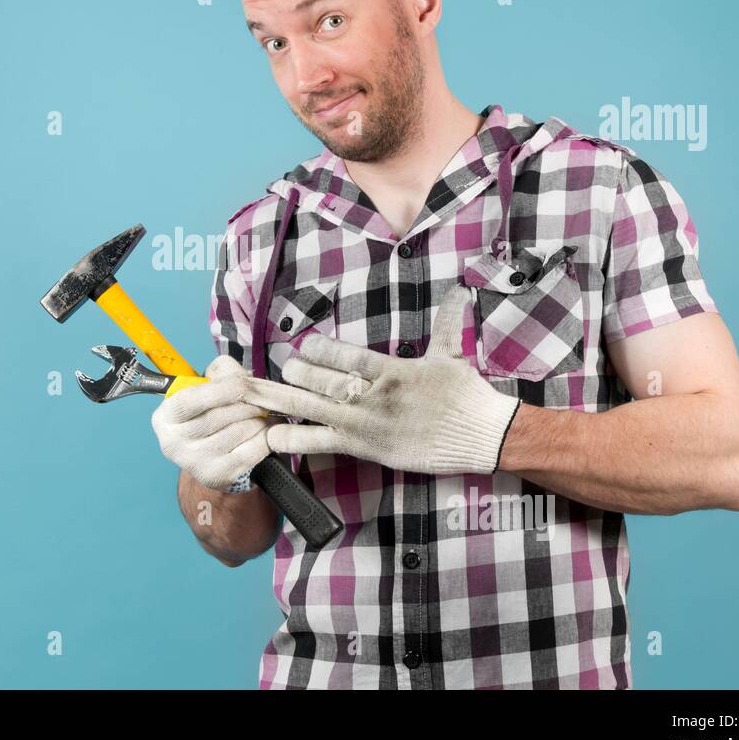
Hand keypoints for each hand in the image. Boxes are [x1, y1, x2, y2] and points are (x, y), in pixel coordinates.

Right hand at [151, 355, 271, 490]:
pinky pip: (252, 450)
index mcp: (165, 417)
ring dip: (258, 420)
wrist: (210, 458)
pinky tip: (264, 432)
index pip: (191, 400)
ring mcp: (194, 463)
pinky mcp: (217, 477)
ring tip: (262, 415)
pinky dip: (264, 437)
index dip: (222, 389)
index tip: (245, 384)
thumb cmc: (208, 414)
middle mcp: (173, 443)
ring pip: (239, 431)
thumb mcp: (208, 387)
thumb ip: (223, 372)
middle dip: (247, 404)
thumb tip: (244, 377)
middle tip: (263, 399)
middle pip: (219, 417)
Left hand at [242, 285, 519, 474]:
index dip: (320, 350)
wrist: (484, 436)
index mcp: (392, 370)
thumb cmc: (466, 395)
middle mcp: (375, 397)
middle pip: (324, 383)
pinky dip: (297, 441)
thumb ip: (446, 322)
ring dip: (283, 402)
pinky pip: (325, 444)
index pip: (347, 356)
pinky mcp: (368, 449)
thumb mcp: (452, 355)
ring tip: (255, 397)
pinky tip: (273, 437)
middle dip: (295, 375)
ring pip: (316, 411)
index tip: (303, 346)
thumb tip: (458, 291)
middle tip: (278, 367)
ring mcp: (368, 425)